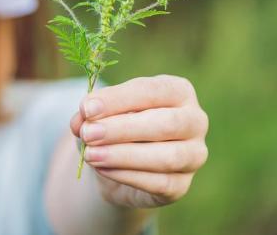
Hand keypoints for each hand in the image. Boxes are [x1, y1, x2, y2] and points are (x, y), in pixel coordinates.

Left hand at [70, 75, 208, 207]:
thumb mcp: (102, 113)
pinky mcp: (182, 185)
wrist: (121, 164)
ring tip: (90, 155)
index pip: (152, 91)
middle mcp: (195, 121)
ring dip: (123, 155)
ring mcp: (194, 155)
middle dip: (122, 129)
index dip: (118, 99)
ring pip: (166, 157)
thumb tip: (81, 120)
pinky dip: (127, 175)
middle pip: (165, 124)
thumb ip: (92, 113)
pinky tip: (102, 169)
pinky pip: (159, 183)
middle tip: (89, 133)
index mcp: (179, 91)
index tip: (87, 108)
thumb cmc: (116, 125)